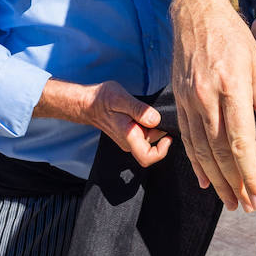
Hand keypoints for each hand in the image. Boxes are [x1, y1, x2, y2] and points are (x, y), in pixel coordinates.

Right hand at [38, 79, 170, 166]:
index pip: (148, 157)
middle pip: (154, 145)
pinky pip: (145, 133)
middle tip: (154, 111)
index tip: (168, 135)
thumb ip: (139, 109)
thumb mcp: (120, 98)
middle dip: (160, 129)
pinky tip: (142, 111)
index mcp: (128, 136)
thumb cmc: (101, 99)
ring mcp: (129, 140)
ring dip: (154, 125)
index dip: (162, 150)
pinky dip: (149, 123)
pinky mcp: (130, 134)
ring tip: (145, 109)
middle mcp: (129, 142)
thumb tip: (155, 120)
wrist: (87, 103)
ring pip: (150, 138)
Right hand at [171, 0, 255, 211]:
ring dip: (216, 180)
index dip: (250, 174)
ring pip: (202, 150)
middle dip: (235, 184)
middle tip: (248, 207)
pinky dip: (196, 162)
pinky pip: (187, 138)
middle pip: (220, 152)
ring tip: (230, 201)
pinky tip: (205, 180)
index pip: (241, 141)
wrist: (195, 13)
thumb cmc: (232, 35)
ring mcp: (189, 100)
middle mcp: (206, 97)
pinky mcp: (178, 100)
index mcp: (231, 87)